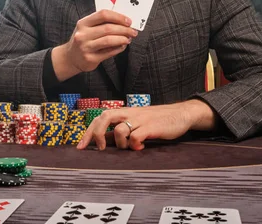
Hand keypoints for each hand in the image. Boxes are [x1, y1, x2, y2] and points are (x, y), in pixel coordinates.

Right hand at [51, 10, 137, 80]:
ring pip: (109, 40)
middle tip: (133, 31)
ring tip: (128, 39)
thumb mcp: (86, 28)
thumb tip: (123, 22)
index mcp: (83, 23)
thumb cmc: (83, 40)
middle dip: (124, 29)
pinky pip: (109, 52)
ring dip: (123, 39)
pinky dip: (118, 48)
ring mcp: (86, 47)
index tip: (128, 21)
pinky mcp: (90, 58)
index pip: (103, 14)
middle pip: (108, 28)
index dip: (118, 17)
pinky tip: (122, 46)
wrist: (70, 57)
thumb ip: (101, 23)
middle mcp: (83, 34)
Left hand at [77, 99, 216, 150]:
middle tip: (99, 149)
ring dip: (120, 143)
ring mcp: (140, 120)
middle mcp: (130, 114)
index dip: (88, 132)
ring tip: (129, 147)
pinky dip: (134, 145)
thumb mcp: (135, 122)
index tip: (81, 146)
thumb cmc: (156, 120)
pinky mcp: (151, 127)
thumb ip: (120, 130)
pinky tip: (140, 147)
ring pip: (119, 130)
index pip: (100, 118)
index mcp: (124, 112)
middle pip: (105, 117)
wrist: (180, 114)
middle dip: (96, 134)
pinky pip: (136, 137)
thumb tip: (102, 140)